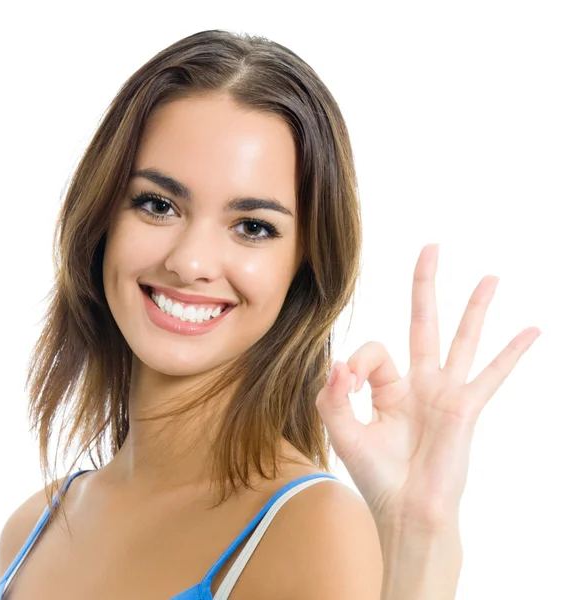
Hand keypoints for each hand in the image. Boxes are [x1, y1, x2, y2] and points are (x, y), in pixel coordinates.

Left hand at [315, 243, 540, 529]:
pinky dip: (512, 352)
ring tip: (489, 276)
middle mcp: (420, 383)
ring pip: (462, 339)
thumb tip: (340, 363)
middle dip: (426, 285)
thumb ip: (334, 396)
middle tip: (431, 247)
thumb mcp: (344, 432)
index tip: (350, 383)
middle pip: (424, 322)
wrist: (407, 512)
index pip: (374, 351)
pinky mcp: (465, 408)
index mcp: (390, 387)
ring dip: (475, 307)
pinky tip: (531, 330)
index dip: (358, 363)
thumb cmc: (378, 476)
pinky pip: (492, 374)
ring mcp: (445, 393)